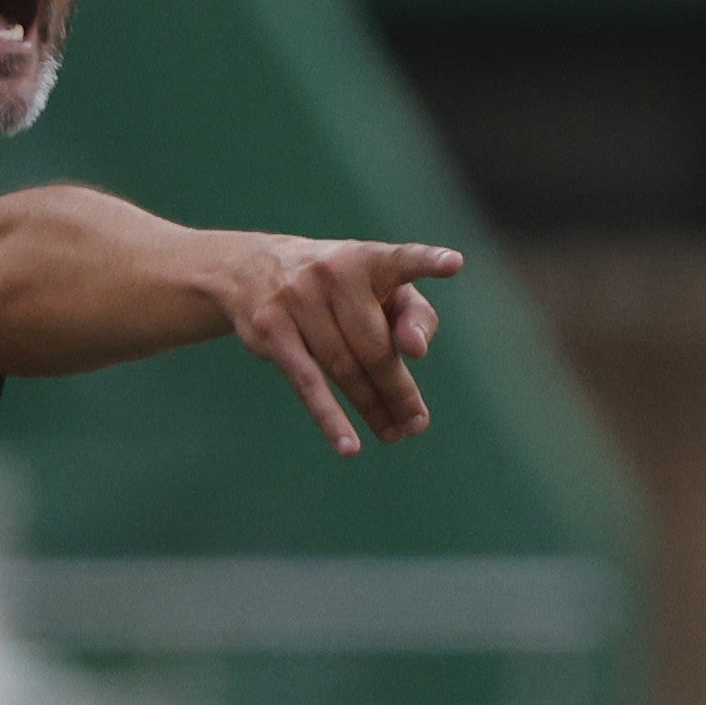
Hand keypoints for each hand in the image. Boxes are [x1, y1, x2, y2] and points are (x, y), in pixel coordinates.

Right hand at [207, 235, 461, 457]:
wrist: (252, 267)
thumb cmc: (338, 286)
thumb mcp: (378, 288)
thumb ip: (414, 315)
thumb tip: (416, 351)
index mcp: (368, 258)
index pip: (401, 259)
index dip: (427, 261)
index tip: (453, 263)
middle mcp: (333, 273)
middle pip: (375, 345)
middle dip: (399, 389)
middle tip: (417, 423)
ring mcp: (298, 299)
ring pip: (344, 368)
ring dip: (372, 408)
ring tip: (393, 434)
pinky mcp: (271, 329)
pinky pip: (306, 382)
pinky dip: (330, 418)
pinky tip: (349, 446)